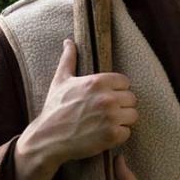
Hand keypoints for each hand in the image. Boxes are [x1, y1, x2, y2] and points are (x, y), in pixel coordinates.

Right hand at [19, 39, 138, 168]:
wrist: (47, 138)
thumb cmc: (54, 108)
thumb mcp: (60, 80)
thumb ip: (69, 59)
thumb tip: (68, 41)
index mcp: (98, 82)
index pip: (125, 82)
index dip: (116, 90)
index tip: (105, 98)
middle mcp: (107, 98)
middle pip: (132, 99)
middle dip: (121, 106)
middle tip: (106, 112)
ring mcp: (111, 117)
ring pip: (133, 115)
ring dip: (122, 120)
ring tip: (106, 123)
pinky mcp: (112, 136)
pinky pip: (127, 132)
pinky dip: (118, 135)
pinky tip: (104, 134)